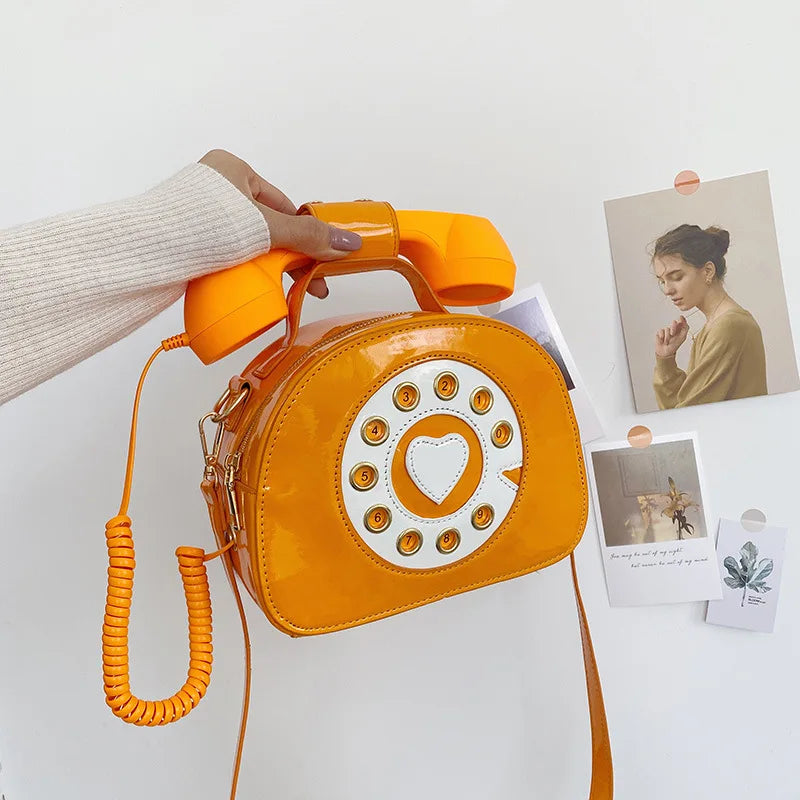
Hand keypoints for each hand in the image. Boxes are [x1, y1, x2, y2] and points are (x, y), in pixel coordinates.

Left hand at [198, 149, 361, 297]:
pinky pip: (224, 256)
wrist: (146, 251)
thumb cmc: (204, 225)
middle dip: (288, 256)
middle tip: (308, 286)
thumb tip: (351, 242)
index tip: (319, 263)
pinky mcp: (186, 241)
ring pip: (246, 244)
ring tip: (283, 292)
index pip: (282, 204)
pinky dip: (240, 272)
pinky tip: (252, 290)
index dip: (304, 235)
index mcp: (233, 169)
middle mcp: (215, 187)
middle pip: (266, 227)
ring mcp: (198, 216)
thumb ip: (308, 236)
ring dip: (266, 267)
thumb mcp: (265, 228)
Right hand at [655, 316, 688, 357]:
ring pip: (667, 328)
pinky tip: (663, 340)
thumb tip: (685, 322)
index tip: (680, 317)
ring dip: (667, 336)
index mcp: (680, 329)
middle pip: (674, 322)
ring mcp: (666, 330)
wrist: (665, 352)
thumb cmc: (674, 345)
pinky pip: (661, 331)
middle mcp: (673, 328)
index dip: (681, 319)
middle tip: (672, 333)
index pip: (681, 321)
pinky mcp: (660, 332)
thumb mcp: (682, 338)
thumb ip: (685, 329)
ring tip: (667, 341)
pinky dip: (662, 336)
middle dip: (673, 327)